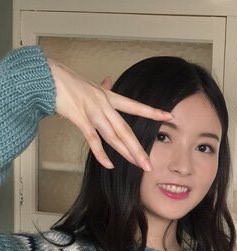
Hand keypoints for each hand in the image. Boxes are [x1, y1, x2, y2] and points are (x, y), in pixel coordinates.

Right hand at [47, 58, 172, 170]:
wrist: (45, 76)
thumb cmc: (65, 81)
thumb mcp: (88, 84)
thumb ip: (102, 87)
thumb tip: (109, 80)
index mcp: (108, 96)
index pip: (135, 105)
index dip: (152, 111)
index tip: (169, 116)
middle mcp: (104, 104)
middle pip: (126, 130)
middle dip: (138, 148)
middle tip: (150, 163)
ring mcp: (93, 112)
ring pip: (114, 136)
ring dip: (127, 153)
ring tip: (139, 165)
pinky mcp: (79, 118)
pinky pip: (93, 139)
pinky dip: (101, 153)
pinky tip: (110, 165)